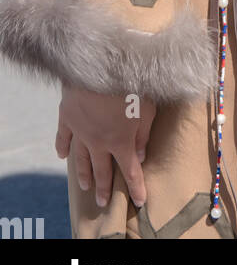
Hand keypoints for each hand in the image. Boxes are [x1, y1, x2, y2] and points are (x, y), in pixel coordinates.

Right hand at [55, 84, 155, 208]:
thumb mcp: (148, 107)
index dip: (136, 187)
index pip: (130, 171)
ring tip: (85, 186)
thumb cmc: (131, 81)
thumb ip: (144, 133)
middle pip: (102, 170)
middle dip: (105, 187)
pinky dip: (61, 147)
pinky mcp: (67, 116)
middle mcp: (98, 142)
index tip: (139, 200)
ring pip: (81, 158)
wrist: (101, 62)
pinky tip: (61, 156)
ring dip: (84, 173)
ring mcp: (80, 131)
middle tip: (103, 202)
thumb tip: (141, 155)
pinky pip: (63, 137)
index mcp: (120, 141)